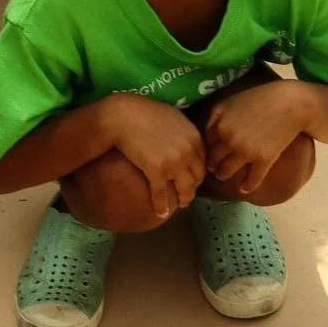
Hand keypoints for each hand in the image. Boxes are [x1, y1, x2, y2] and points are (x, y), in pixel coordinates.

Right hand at [106, 94, 207, 218]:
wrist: (124, 116)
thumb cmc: (145, 113)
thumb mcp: (174, 118)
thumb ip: (184, 132)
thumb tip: (187, 141)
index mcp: (194, 137)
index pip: (203, 162)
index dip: (198, 173)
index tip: (193, 180)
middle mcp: (188, 150)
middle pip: (197, 177)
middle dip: (193, 188)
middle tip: (187, 195)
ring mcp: (174, 161)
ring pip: (185, 188)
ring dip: (183, 199)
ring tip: (179, 205)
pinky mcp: (156, 169)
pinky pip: (162, 192)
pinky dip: (162, 205)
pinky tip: (161, 213)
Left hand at [204, 81, 306, 193]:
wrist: (291, 103)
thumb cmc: (263, 98)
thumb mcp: (233, 101)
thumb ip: (217, 115)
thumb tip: (209, 132)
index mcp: (220, 123)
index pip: (206, 143)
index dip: (208, 149)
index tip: (210, 153)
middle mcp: (229, 139)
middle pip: (214, 159)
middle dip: (213, 165)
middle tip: (214, 168)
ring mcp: (246, 151)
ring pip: (227, 171)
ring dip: (224, 175)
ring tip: (225, 176)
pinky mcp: (263, 160)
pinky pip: (252, 179)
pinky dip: (247, 186)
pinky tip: (245, 189)